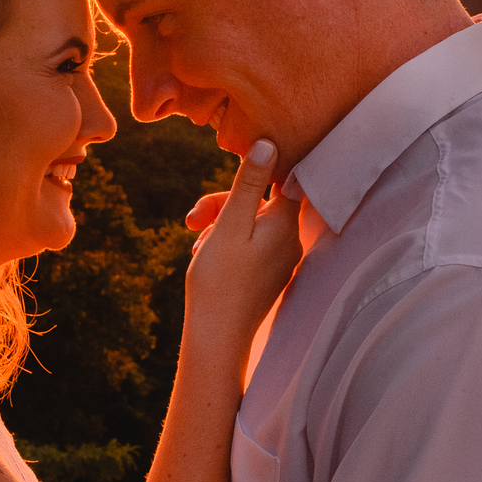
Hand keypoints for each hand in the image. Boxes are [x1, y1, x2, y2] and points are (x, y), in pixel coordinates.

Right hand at [183, 140, 301, 356]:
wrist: (217, 337)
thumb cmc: (220, 280)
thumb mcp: (229, 224)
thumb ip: (249, 183)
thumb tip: (268, 144)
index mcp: (285, 224)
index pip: (285, 177)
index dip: (262, 165)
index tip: (241, 159)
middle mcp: (289, 240)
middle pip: (259, 201)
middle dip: (223, 203)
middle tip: (192, 218)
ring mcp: (279, 258)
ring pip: (248, 221)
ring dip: (218, 223)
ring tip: (195, 241)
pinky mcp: (266, 272)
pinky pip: (247, 242)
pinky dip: (224, 241)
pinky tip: (204, 254)